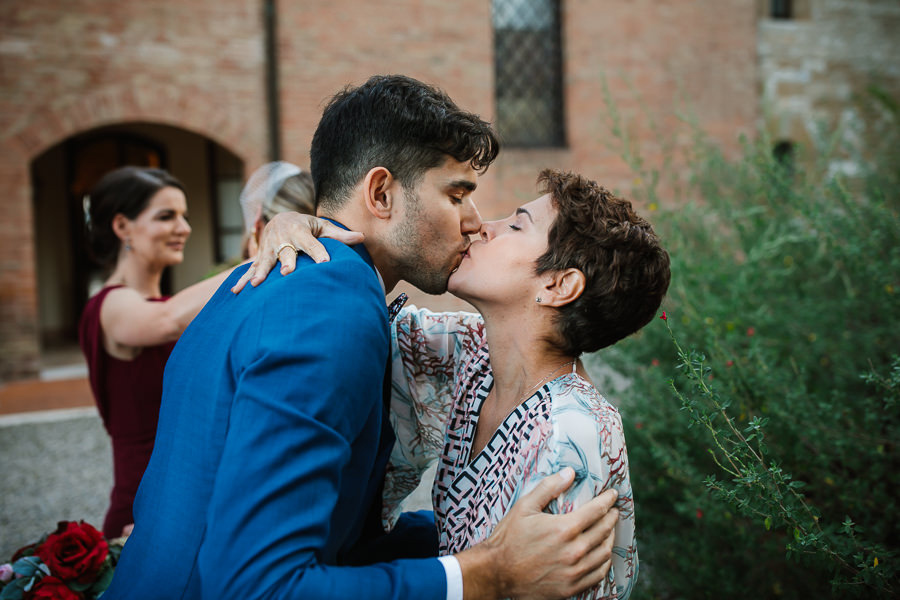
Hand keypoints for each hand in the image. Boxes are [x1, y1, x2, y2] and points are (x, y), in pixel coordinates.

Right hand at [231, 212, 364, 292]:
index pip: (312, 243)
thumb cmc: (307, 226)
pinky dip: (242, 279)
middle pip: (285, 251)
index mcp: (300, 231)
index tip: (326, 263)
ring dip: (259, 272)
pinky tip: (236, 291)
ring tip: (256, 284)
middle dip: (285, 261)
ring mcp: (269, 248)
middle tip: (287, 273)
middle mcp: (282, 238)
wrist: (280, 219)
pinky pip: (250, 268)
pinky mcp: (260, 256)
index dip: (319, 252)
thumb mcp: (323, 227)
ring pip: (264, 261)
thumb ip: (340, 235)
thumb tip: (362, 237)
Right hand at [455, 467, 618, 599]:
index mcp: (564, 528)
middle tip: (613, 511)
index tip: (613, 495)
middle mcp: (574, 551)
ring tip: (608, 531)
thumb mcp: (525, 506)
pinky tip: (601, 555)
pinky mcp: (571, 588)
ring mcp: (574, 572)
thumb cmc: (508, 538)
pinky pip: (598, 574)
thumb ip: (549, 487)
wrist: (496, 572)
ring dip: (610, 539)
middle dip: (611, 518)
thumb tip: (570, 473)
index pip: (597, 510)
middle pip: (604, 531)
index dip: (608, 500)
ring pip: (604, 553)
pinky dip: (604, 562)